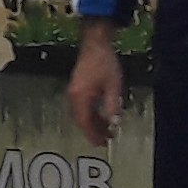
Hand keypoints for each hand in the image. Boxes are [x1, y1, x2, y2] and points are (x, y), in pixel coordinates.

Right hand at [65, 28, 122, 147]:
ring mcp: (74, 91)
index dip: (93, 135)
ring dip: (94, 123)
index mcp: (80, 97)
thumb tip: (114, 123)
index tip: (102, 144)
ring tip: (107, 130)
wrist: (95, 44)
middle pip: (82, 120)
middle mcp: (74, 96)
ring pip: (82, 114)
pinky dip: (92, 114)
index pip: (84, 123)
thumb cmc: (104, 63)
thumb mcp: (113, 86)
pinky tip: (102, 115)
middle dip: (94, 131)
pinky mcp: (77, 87)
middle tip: (106, 140)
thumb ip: (112, 106)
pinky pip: (83, 106)